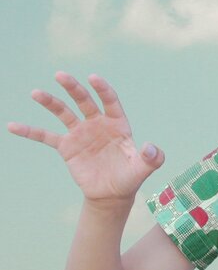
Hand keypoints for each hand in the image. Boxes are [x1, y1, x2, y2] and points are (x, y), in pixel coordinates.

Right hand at [7, 72, 163, 203]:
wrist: (112, 193)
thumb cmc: (130, 177)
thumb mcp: (143, 169)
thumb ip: (152, 157)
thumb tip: (151, 148)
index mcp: (118, 124)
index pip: (110, 101)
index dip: (103, 89)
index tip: (93, 78)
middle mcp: (98, 124)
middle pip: (85, 101)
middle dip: (73, 88)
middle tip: (60, 75)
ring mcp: (81, 134)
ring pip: (64, 113)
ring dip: (50, 102)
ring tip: (36, 93)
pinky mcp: (67, 147)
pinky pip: (46, 137)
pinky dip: (30, 131)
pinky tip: (13, 125)